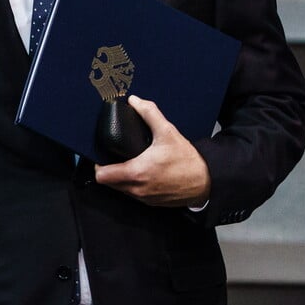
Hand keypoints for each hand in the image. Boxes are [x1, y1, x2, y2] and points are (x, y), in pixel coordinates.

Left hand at [94, 95, 211, 206]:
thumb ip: (149, 114)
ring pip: (121, 190)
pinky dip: (133, 186)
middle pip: (109, 183)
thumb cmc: (188, 160)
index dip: (98, 164)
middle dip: (109, 170)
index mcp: (136, 172)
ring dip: (120, 179)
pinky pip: (134, 195)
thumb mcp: (167, 132)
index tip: (102, 155)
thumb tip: (135, 101)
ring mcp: (144, 198)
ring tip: (128, 163)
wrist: (206, 181)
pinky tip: (142, 174)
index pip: (101, 175)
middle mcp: (137, 189)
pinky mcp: (152, 203)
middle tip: (115, 156)